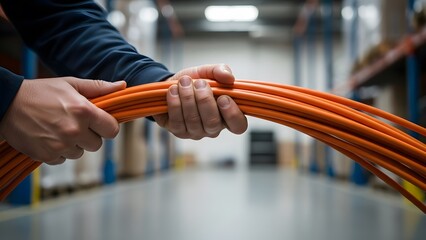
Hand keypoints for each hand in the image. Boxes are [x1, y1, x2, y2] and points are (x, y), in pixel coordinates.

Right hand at [0, 77, 125, 164]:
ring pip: (80, 153)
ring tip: (59, 128)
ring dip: (74, 144)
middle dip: (90, 135)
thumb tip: (123, 86)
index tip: (99, 122)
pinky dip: (59, 151)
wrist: (6, 104)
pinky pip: (63, 159)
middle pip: (97, 144)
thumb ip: (98, 87)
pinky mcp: (47, 156)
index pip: (112, 130)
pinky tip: (49, 137)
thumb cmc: (40, 92)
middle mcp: (74, 130)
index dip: (107, 126)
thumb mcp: (70, 84)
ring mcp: (60, 145)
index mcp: (84, 111)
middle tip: (75, 123)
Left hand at [153, 64, 247, 139]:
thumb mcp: (208, 72)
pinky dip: (175, 103)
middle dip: (204, 100)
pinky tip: (173, 91)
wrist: (173, 84)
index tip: (222, 97)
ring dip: (188, 98)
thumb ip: (221, 71)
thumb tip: (229, 77)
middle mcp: (213, 128)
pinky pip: (177, 122)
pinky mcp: (179, 131)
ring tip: (183, 82)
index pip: (238, 126)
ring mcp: (196, 132)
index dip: (232, 114)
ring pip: (193, 121)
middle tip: (199, 83)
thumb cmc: (195, 82)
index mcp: (227, 115)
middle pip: (212, 123)